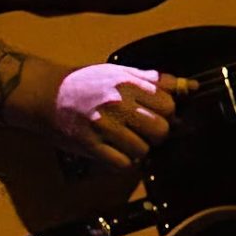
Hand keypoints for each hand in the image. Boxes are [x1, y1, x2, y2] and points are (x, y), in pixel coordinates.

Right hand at [44, 63, 192, 168]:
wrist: (44, 94)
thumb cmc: (84, 83)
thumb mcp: (118, 72)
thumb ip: (155, 80)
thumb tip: (190, 86)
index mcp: (127, 83)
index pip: (168, 105)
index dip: (165, 113)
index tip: (154, 114)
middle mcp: (116, 103)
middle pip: (160, 130)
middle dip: (155, 134)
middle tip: (142, 131)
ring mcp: (102, 125)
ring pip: (143, 150)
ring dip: (137, 149)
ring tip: (123, 140)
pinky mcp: (89, 145)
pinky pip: (122, 163)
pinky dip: (121, 161)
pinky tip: (112, 150)